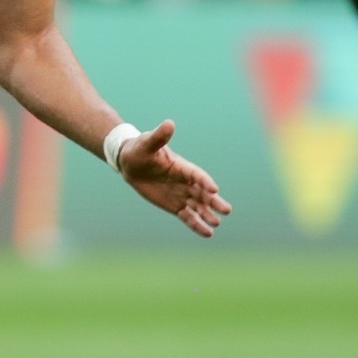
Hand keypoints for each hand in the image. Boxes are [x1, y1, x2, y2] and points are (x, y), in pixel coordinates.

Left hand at [116, 120, 231, 237]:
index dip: (205, 181)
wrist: (131, 163)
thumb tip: (169, 123)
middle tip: (226, 210)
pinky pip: (188, 217)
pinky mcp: (175, 206)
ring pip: (198, 206)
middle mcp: (185, 182)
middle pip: (203, 193)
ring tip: (216, 223)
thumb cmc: (140, 149)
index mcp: (182, 167)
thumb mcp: (147, 143)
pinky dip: (197, 225)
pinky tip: (207, 233)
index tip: (214, 189)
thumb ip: (159, 136)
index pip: (197, 175)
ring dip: (207, 215)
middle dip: (214, 201)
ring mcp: (181, 195)